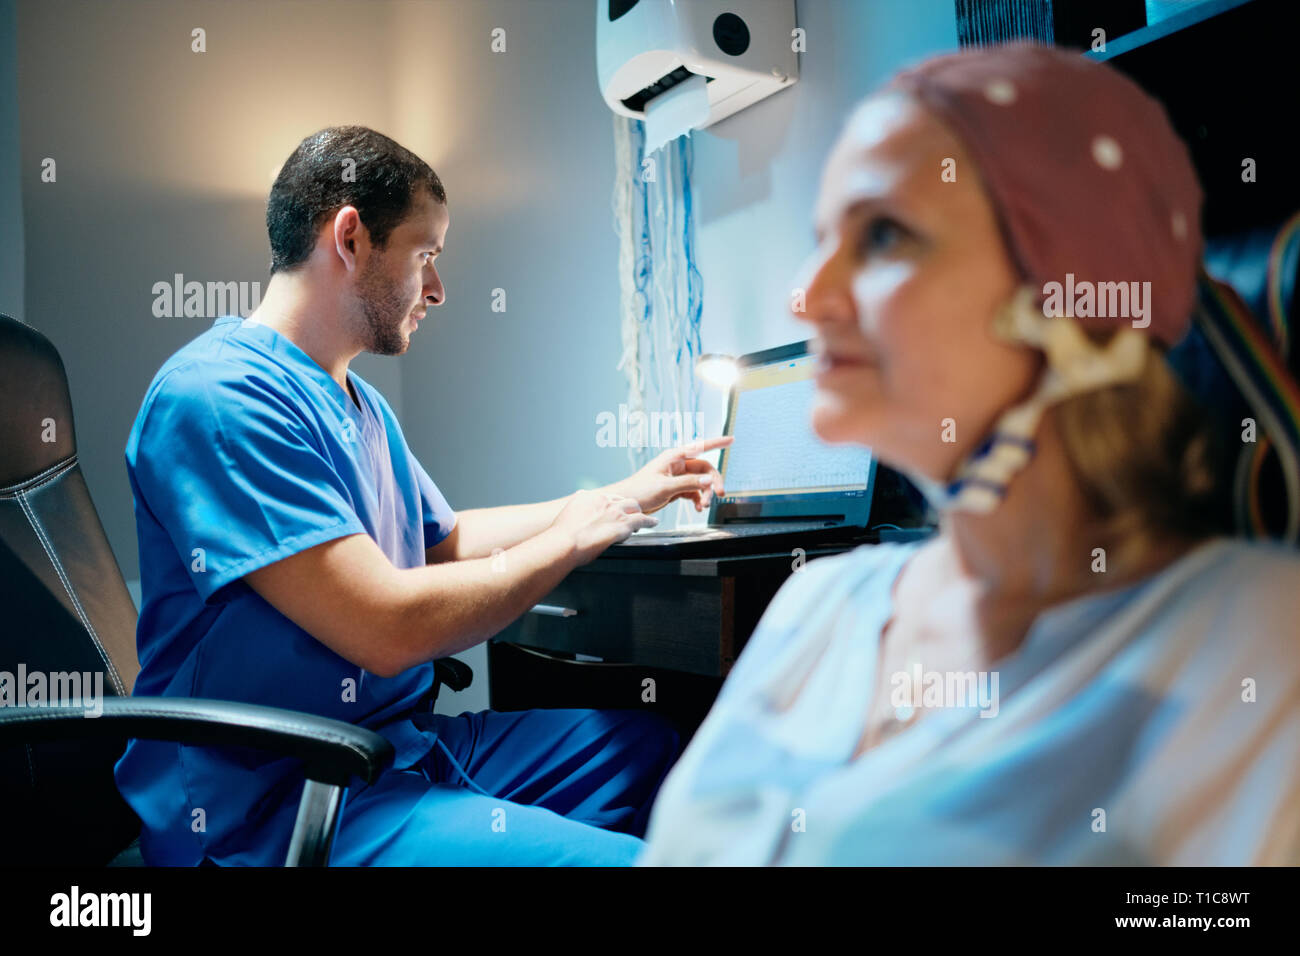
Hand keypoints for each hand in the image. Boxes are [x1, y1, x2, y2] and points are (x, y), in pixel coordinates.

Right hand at [550, 489, 657, 563]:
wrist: (565, 543)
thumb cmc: (562, 535)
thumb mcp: (567, 514)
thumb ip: (576, 507)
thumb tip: (577, 506)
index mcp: (588, 497)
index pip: (607, 497)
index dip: (613, 505)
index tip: (614, 510)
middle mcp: (603, 500)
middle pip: (623, 500)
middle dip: (627, 507)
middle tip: (629, 515)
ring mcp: (615, 511)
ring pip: (634, 507)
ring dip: (639, 513)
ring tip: (645, 519)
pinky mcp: (624, 524)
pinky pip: (642, 519)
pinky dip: (649, 521)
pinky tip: (653, 523)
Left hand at [605, 436, 732, 514]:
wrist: (626, 503)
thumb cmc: (639, 490)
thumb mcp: (665, 487)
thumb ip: (688, 483)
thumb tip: (708, 480)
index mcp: (674, 457)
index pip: (700, 446)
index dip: (717, 443)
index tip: (731, 439)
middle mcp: (677, 465)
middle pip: (704, 469)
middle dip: (713, 482)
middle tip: (719, 495)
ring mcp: (677, 477)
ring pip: (700, 482)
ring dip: (705, 494)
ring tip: (703, 507)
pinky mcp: (676, 489)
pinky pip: (693, 492)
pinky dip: (698, 500)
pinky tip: (697, 508)